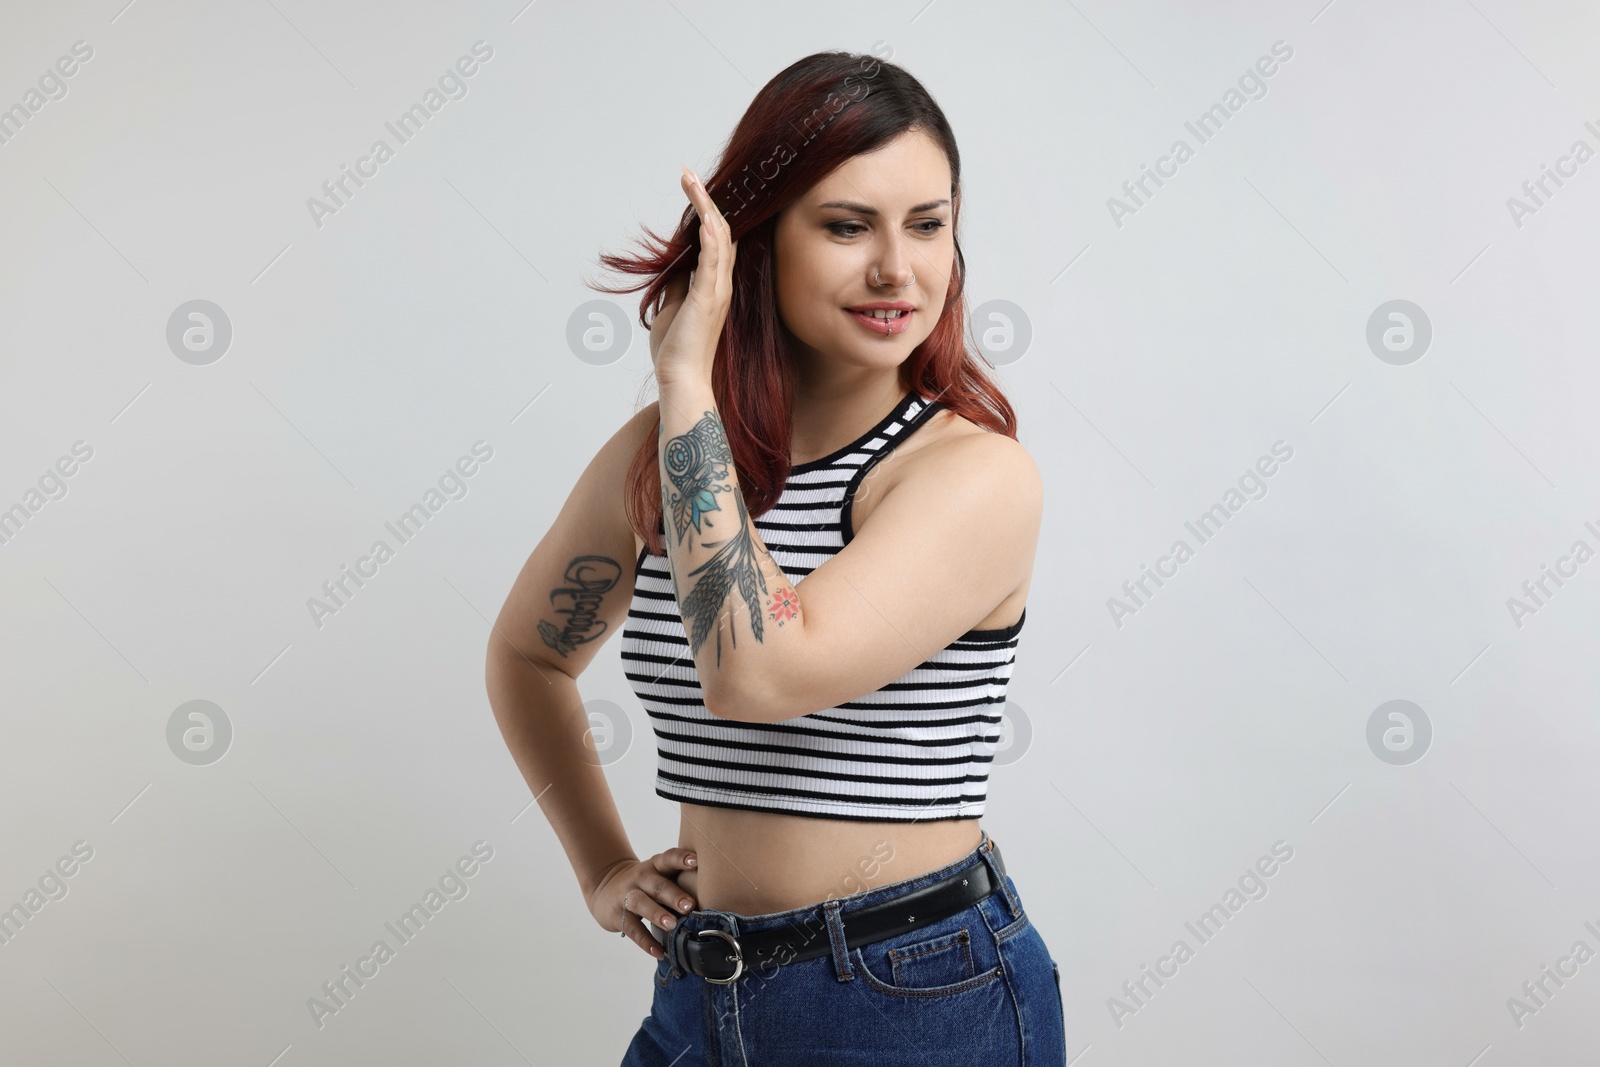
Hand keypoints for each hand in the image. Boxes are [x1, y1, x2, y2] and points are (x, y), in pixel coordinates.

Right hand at [587, 848, 698, 958]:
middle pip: (658, 884)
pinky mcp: (617, 915)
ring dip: (657, 914)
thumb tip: (719, 895)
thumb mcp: (659, 874)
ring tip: (672, 925)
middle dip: (674, 895)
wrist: (606, 886)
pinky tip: (660, 953)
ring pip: (642, 903)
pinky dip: (646, 942)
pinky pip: (633, 930)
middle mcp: (641, 878)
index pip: (669, 858)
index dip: (682, 859)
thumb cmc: (646, 883)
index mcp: (655, 866)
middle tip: (690, 905)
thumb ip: (681, 880)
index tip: (696, 861)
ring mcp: (627, 895)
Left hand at [651, 166, 736, 387]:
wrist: (681, 379)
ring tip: (691, 181)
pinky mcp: (707, 300)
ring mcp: (717, 291)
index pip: (716, 239)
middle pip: (720, 230)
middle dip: (704, 199)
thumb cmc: (677, 350)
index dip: (706, 211)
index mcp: (714, 285)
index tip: (691, 187)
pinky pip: (712, 263)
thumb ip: (677, 285)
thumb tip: (673, 266)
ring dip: (704, 207)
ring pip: (718, 238)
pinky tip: (703, 218)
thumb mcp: (672, 307)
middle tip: (687, 173)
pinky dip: (709, 239)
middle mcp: (721, 284)